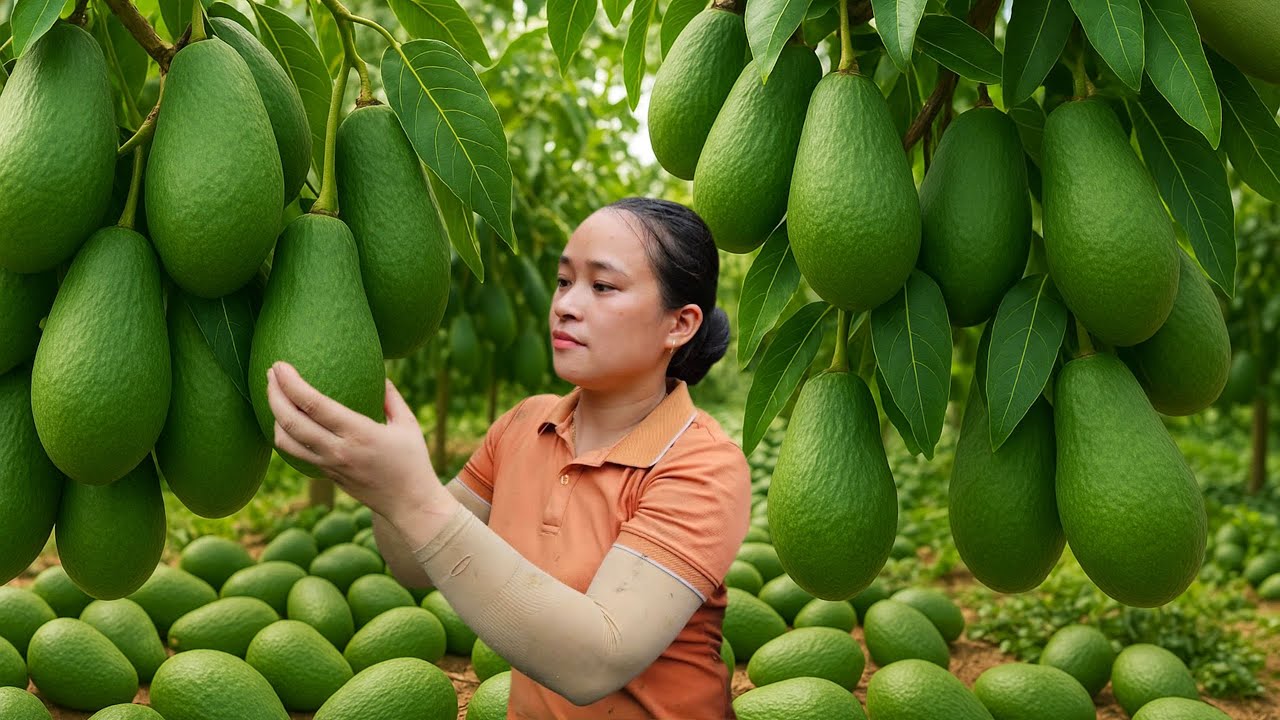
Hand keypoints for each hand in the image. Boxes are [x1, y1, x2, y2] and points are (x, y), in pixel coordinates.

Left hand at [265, 361, 451, 532]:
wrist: (408, 504)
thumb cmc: (412, 461)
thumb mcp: (408, 424)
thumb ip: (391, 397)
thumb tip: (380, 374)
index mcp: (358, 433)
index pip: (314, 404)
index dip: (291, 383)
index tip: (279, 365)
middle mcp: (337, 450)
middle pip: (291, 421)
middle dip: (274, 394)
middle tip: (270, 373)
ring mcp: (328, 466)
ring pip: (285, 442)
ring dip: (274, 417)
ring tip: (274, 397)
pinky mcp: (326, 476)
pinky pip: (297, 453)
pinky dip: (286, 434)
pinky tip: (288, 422)